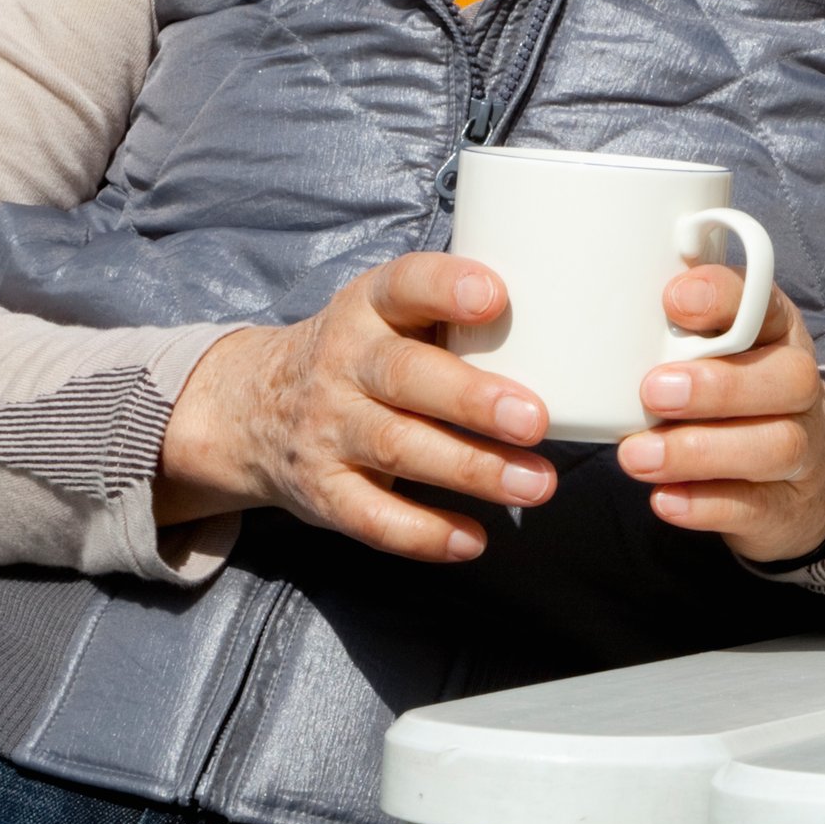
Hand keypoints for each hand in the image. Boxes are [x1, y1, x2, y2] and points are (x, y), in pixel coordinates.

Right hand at [153, 252, 558, 560]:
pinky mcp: (322, 491)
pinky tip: (473, 539)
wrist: (252, 409)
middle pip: (406, 376)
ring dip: (471, 469)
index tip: (495, 297)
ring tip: (537, 484)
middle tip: (536, 420)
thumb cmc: (363, 354)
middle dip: (473, 399)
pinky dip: (423, 533)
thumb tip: (572, 327)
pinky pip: (372, 517)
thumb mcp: (389, 316)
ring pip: (398, 448)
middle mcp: (343, 363)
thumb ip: (453, 318)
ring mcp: (327, 429)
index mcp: (368, 306)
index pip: (403, 284)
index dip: (446, 287)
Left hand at [618, 266, 824, 562]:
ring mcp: (803, 450)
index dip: (725, 299)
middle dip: (719, 385)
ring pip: (774, 446)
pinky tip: (663, 498)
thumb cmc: (738, 395)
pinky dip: (706, 504)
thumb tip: (604, 313)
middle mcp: (799, 387)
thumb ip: (680, 329)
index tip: (674, 299)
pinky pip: (755, 506)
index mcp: (778, 333)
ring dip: (700, 450)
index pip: (766, 304)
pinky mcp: (786, 506)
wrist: (803, 475)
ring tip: (636, 455)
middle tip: (652, 391)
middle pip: (788, 379)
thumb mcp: (721, 349)